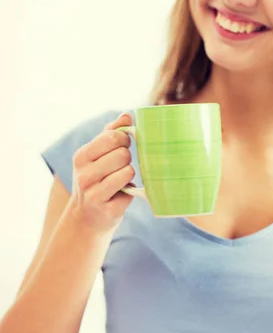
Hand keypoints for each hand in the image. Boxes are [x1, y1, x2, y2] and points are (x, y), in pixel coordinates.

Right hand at [67, 113, 134, 232]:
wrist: (86, 219)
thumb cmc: (96, 181)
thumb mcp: (96, 156)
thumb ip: (111, 133)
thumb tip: (127, 114)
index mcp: (81, 156)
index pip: (112, 137)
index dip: (125, 140)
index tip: (122, 147)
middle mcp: (84, 174)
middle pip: (123, 154)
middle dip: (127, 159)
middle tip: (120, 168)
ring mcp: (93, 193)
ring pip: (128, 171)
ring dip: (129, 175)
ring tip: (120, 181)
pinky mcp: (107, 209)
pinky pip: (130, 190)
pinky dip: (130, 191)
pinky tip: (120, 194)